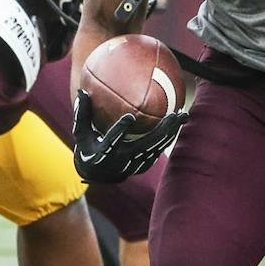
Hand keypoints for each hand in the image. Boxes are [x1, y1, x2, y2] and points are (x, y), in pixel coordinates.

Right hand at [72, 89, 186, 184]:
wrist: (98, 175)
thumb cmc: (88, 147)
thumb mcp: (81, 133)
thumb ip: (82, 114)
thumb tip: (82, 91)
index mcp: (103, 154)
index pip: (112, 142)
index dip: (121, 131)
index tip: (130, 117)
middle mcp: (121, 162)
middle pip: (145, 146)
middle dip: (162, 131)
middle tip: (175, 114)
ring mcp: (134, 165)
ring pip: (156, 148)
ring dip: (171, 132)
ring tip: (183, 115)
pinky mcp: (142, 166)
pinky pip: (158, 150)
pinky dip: (168, 137)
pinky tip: (178, 123)